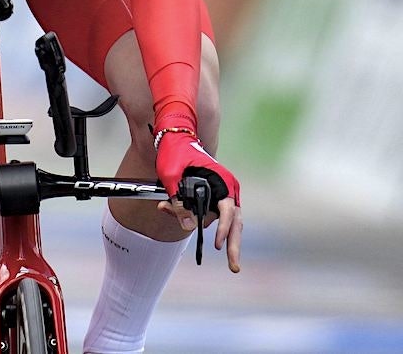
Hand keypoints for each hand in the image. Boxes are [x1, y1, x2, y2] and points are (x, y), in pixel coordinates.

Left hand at [154, 123, 242, 272]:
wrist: (176, 134)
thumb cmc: (175, 152)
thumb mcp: (170, 175)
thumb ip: (177, 201)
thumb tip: (187, 226)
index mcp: (223, 181)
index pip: (229, 211)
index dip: (224, 229)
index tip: (218, 245)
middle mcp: (227, 189)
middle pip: (235, 222)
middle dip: (233, 245)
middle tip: (234, 268)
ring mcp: (222, 194)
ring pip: (222, 222)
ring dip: (208, 231)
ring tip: (199, 237)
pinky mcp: (213, 198)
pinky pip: (209, 215)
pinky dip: (194, 219)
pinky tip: (167, 209)